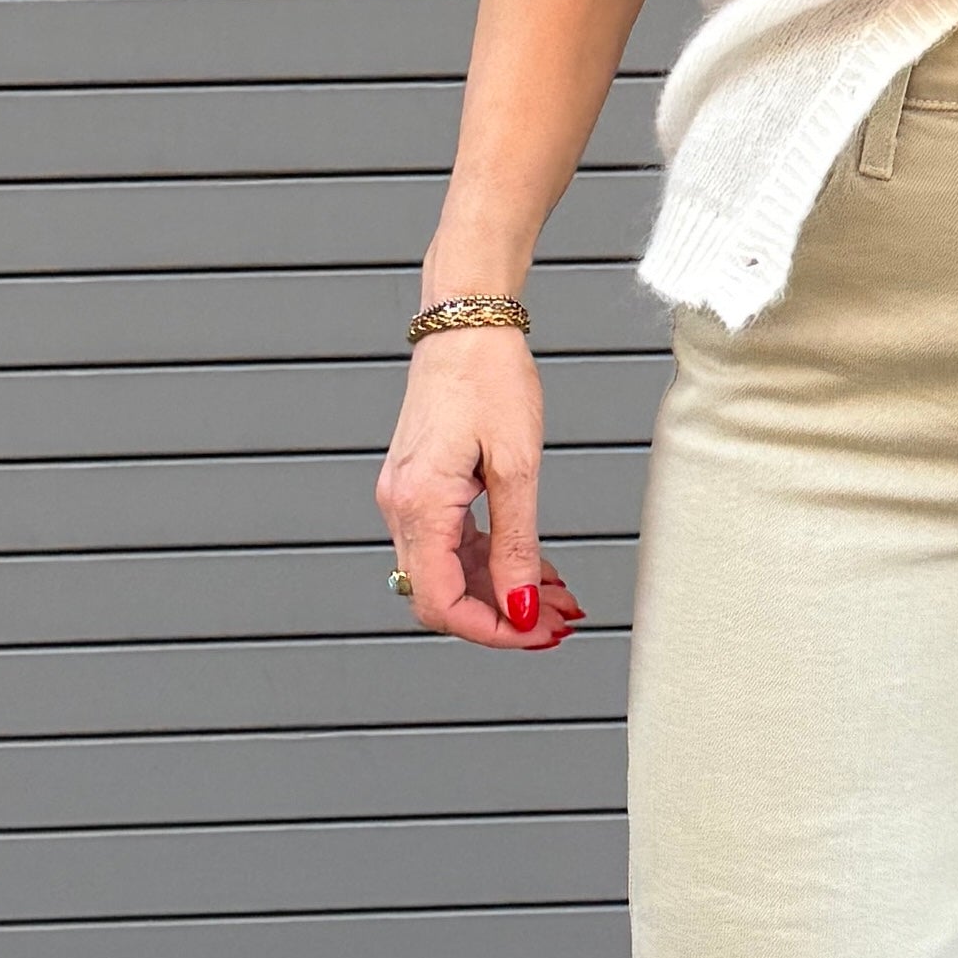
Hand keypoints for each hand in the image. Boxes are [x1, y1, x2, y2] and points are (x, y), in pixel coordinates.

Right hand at [376, 325, 582, 649]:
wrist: (466, 324)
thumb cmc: (489, 377)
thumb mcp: (517, 467)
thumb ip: (516, 545)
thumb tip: (522, 606)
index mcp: (419, 504)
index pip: (441, 603)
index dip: (490, 630)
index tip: (536, 633)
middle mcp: (401, 506)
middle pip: (442, 595)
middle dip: (502, 617)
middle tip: (556, 622)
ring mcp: (407, 497)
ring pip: (449, 572)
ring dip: (501, 591)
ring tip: (555, 597)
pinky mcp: (420, 486)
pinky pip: (450, 543)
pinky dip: (489, 561)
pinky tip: (530, 565)